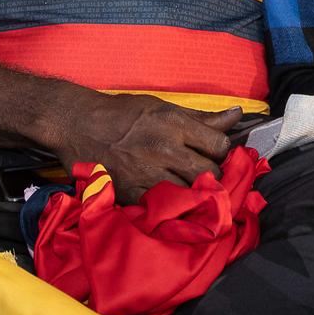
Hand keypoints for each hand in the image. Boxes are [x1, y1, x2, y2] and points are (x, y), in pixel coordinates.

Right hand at [52, 93, 242, 203]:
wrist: (77, 122)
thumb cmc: (122, 113)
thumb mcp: (163, 106)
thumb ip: (201, 117)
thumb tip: (236, 114)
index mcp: (174, 123)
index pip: (219, 144)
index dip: (219, 150)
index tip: (211, 152)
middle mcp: (163, 148)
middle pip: (209, 172)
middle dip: (210, 175)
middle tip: (201, 174)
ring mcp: (146, 172)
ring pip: (189, 194)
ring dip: (191, 193)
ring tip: (185, 188)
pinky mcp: (129, 192)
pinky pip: (161, 208)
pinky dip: (167, 207)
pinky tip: (166, 200)